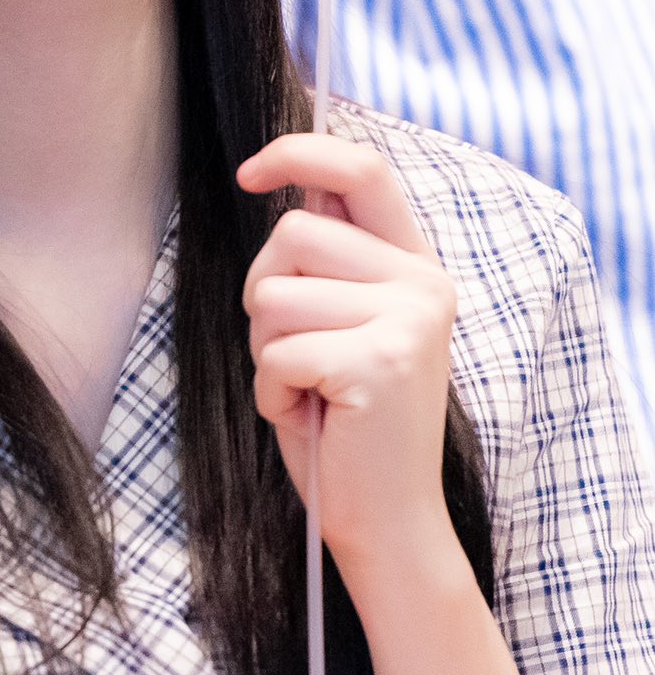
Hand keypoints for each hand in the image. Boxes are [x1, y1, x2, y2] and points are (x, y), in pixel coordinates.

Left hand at [237, 134, 459, 580]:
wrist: (388, 521)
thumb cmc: (346, 425)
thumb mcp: (341, 328)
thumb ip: (332, 262)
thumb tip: (294, 189)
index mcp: (417, 267)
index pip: (362, 171)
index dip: (299, 153)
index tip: (248, 173)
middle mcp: (424, 284)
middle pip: (290, 234)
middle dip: (262, 295)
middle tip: (294, 356)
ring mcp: (408, 320)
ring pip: (272, 294)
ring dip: (266, 350)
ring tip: (309, 390)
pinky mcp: (380, 361)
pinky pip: (277, 352)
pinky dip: (272, 391)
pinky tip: (311, 416)